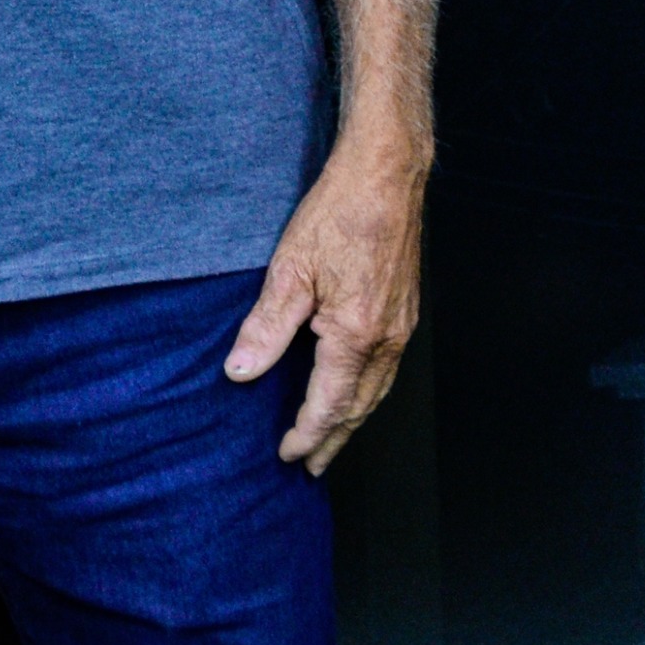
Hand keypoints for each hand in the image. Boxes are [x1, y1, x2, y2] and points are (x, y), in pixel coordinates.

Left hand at [222, 138, 424, 475]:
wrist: (386, 176)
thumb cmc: (338, 214)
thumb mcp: (289, 269)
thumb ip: (266, 327)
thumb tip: (240, 372)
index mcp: (356, 335)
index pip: (328, 404)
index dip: (306, 434)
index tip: (287, 455)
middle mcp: (386, 339)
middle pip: (358, 407)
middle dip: (333, 439)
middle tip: (311, 468)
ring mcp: (401, 327)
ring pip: (376, 391)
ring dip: (351, 420)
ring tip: (330, 439)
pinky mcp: (404, 311)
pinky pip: (385, 369)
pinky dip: (366, 392)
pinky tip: (352, 392)